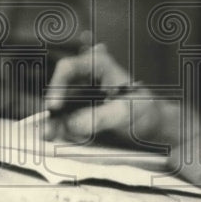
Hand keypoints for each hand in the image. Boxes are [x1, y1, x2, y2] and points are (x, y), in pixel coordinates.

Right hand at [43, 44, 177, 144]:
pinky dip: (58, 129)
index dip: (57, 86)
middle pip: (58, 88)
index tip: (54, 106)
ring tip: (51, 136)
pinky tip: (59, 137)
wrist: (151, 126)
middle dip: (51, 110)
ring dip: (52, 122)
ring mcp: (79, 95)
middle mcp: (85, 77)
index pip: (69, 68)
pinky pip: (61, 120)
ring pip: (57, 107)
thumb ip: (100, 117)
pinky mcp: (77, 113)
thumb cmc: (144, 110)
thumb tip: (72, 124)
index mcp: (99, 64)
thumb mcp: (127, 111)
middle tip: (49, 129)